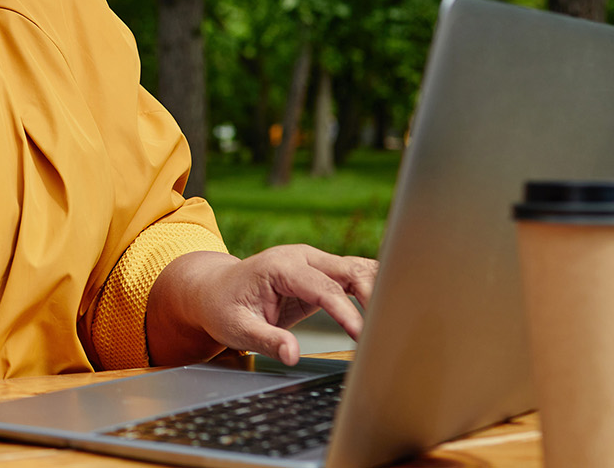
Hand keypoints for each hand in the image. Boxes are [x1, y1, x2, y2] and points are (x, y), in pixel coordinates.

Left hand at [145, 246, 377, 366]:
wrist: (214, 290)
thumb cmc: (223, 306)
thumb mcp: (237, 328)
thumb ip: (267, 340)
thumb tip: (292, 354)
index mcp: (281, 267)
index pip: (323, 288)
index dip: (345, 312)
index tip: (362, 335)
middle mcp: (301, 258)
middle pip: (349, 270)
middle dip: (373, 294)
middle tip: (389, 325)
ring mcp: (314, 262)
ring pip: (357, 268)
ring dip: (379, 288)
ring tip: (399, 315)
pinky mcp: (321, 274)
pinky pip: (353, 276)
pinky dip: (374, 287)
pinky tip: (390, 305)